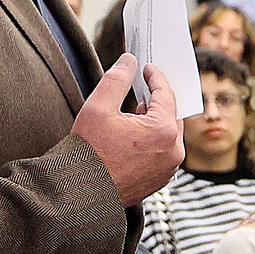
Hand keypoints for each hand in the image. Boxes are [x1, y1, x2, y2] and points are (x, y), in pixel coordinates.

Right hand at [73, 56, 182, 204]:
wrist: (81, 192)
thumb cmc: (88, 152)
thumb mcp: (99, 107)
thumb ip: (117, 79)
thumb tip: (130, 61)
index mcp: (162, 130)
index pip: (166, 94)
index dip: (156, 77)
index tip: (147, 68)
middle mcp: (173, 151)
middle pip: (171, 115)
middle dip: (158, 100)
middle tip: (143, 88)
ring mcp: (168, 168)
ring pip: (168, 135)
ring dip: (155, 121)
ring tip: (136, 112)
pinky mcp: (160, 180)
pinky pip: (163, 153)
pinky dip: (153, 141)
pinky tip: (135, 137)